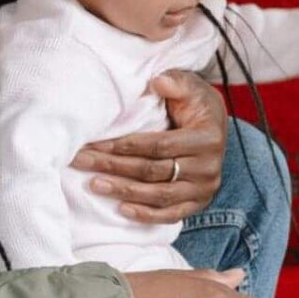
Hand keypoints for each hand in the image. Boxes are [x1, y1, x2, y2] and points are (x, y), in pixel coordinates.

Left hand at [73, 71, 228, 221]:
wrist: (216, 128)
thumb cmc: (196, 105)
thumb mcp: (191, 88)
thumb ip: (176, 82)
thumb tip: (158, 81)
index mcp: (207, 138)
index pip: (160, 145)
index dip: (125, 145)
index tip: (93, 143)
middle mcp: (209, 167)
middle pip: (154, 171)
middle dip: (115, 167)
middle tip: (82, 161)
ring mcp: (204, 189)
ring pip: (160, 195)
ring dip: (124, 191)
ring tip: (94, 184)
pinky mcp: (198, 203)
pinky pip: (171, 215)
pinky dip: (147, 215)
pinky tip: (122, 209)